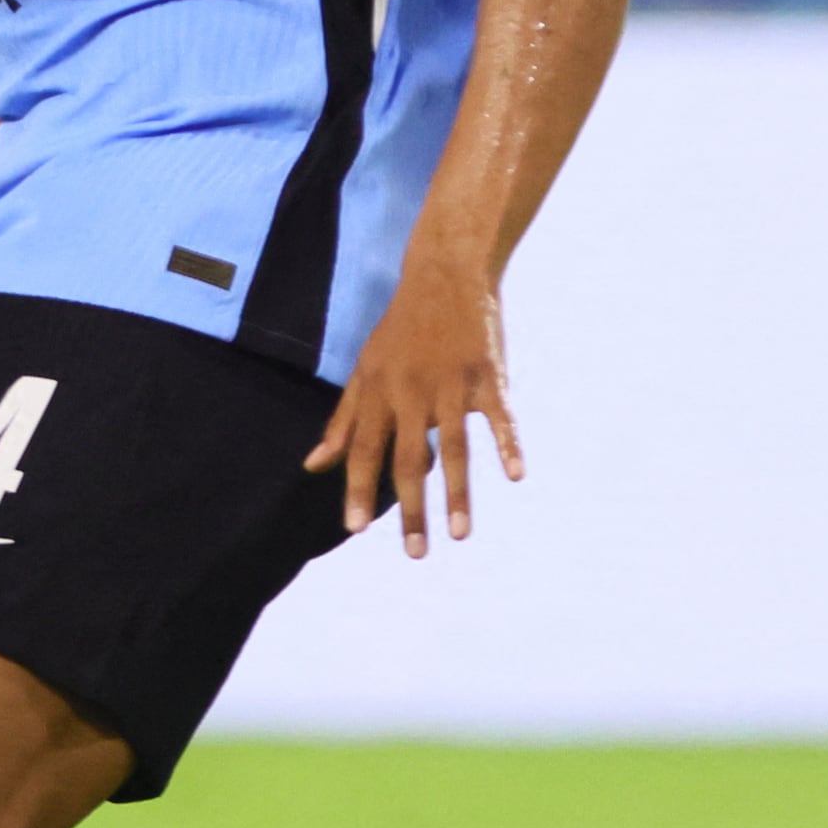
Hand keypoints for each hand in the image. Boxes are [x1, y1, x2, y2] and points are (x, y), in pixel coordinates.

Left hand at [306, 248, 515, 553]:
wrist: (444, 274)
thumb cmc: (400, 329)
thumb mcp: (364, 370)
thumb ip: (342, 422)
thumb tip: (312, 466)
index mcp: (379, 393)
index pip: (365, 450)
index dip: (358, 488)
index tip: (355, 529)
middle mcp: (412, 392)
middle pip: (408, 459)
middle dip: (411, 509)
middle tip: (415, 554)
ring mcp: (451, 384)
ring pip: (454, 447)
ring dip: (457, 493)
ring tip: (460, 535)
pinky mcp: (487, 374)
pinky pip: (498, 416)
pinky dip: (507, 444)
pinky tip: (515, 475)